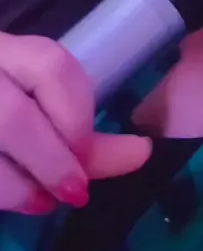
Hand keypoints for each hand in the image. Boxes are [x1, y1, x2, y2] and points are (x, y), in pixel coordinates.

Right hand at [0, 32, 151, 214]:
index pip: (51, 66)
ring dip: (19, 188)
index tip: (86, 148)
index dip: (76, 115)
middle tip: (75, 190)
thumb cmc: (5, 103)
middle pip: (13, 118)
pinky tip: (10, 199)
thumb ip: (85, 136)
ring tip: (42, 202)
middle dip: (51, 161)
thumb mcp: (38, 108)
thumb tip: (141, 154)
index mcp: (3, 48)